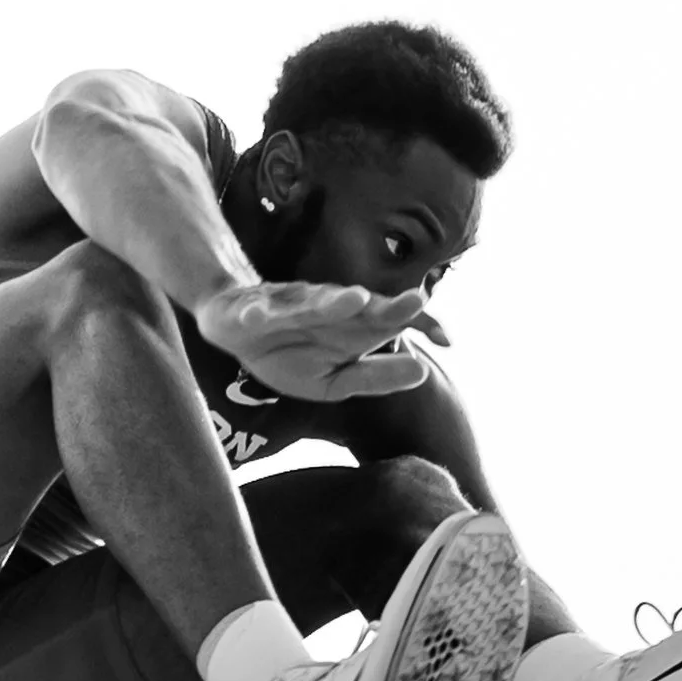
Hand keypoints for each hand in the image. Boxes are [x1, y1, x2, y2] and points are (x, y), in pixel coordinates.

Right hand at [193, 279, 447, 401]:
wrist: (233, 325)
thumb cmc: (290, 353)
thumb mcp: (334, 380)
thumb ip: (375, 376)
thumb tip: (422, 371)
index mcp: (350, 327)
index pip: (389, 322)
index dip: (417, 325)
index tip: (448, 339)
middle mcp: (325, 309)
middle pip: (360, 306)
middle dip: (386, 304)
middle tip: (417, 300)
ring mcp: (287, 307)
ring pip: (311, 302)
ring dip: (331, 302)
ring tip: (353, 300)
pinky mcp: (251, 310)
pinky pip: (255, 312)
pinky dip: (257, 312)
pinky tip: (259, 316)